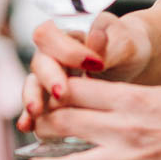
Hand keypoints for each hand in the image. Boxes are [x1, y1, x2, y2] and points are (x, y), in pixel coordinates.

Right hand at [17, 13, 153, 131]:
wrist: (132, 62)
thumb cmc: (126, 47)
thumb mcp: (125, 44)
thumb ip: (110, 45)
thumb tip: (96, 37)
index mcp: (67, 33)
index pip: (51, 35)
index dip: (66, 51)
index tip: (93, 64)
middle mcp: (52, 54)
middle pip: (39, 61)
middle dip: (48, 78)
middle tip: (61, 92)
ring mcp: (50, 76)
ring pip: (33, 84)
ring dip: (33, 97)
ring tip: (36, 111)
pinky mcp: (51, 97)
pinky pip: (37, 105)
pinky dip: (30, 116)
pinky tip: (28, 126)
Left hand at [23, 78, 160, 159]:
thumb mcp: (155, 92)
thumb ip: (120, 96)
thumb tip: (85, 96)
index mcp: (131, 97)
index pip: (76, 91)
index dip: (51, 92)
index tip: (40, 94)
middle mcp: (127, 127)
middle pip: (68, 123)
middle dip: (42, 124)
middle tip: (30, 125)